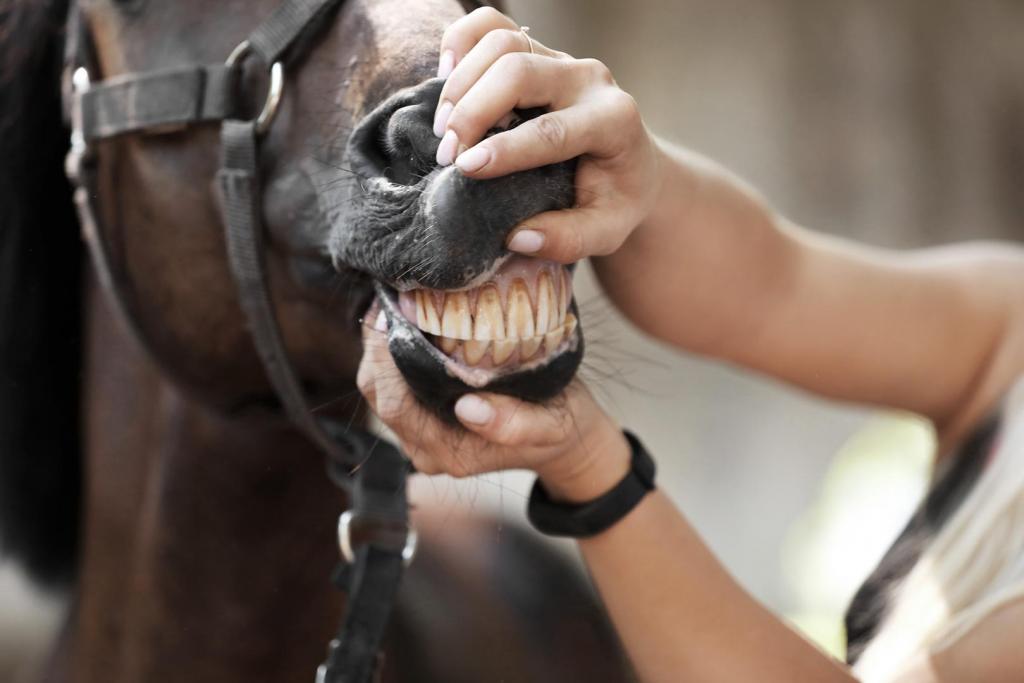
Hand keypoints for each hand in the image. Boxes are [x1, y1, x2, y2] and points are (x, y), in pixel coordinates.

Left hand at [356, 309, 630, 501]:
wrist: (568, 439)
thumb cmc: (559, 427)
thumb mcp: (550, 426)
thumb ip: (513, 424)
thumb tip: (468, 409)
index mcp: (448, 451)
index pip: (395, 403)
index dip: (384, 358)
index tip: (392, 312)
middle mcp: (426, 447)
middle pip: (379, 392)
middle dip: (375, 344)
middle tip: (389, 296)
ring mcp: (421, 434)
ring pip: (380, 387)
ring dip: (379, 345)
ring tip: (393, 301)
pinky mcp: (425, 418)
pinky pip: (394, 383)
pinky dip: (391, 351)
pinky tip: (405, 319)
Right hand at [433, 7, 664, 263]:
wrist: (629, 165)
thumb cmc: (614, 200)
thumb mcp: (606, 231)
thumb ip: (568, 240)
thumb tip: (517, 238)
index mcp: (614, 121)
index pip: (553, 128)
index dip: (505, 149)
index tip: (465, 169)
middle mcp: (589, 80)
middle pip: (520, 70)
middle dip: (474, 111)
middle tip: (447, 155)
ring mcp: (561, 58)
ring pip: (503, 42)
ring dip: (462, 83)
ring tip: (443, 129)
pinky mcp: (537, 50)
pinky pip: (492, 25)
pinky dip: (460, 41)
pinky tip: (444, 77)